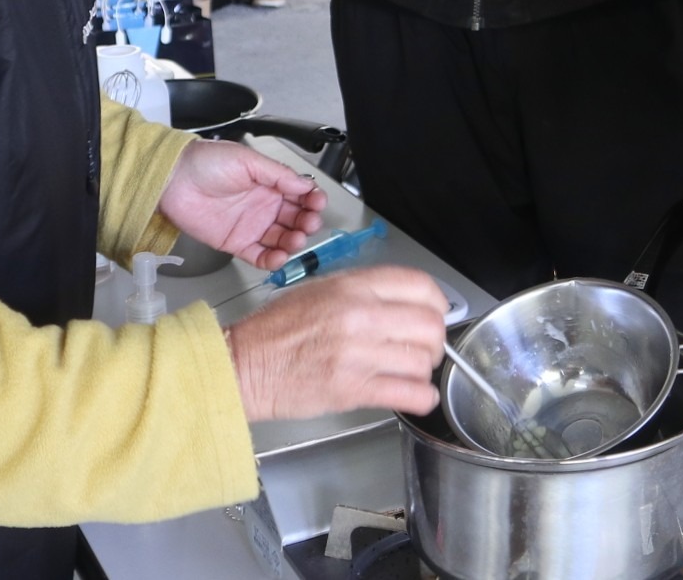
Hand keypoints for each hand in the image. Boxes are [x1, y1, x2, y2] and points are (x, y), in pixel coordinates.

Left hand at [158, 140, 326, 268]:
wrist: (173, 179)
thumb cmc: (205, 162)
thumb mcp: (248, 160)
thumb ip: (278, 175)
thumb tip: (305, 185)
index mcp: (269, 183)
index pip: (301, 195)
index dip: (312, 200)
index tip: (317, 203)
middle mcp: (263, 205)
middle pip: (295, 219)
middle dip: (307, 223)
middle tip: (308, 223)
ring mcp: (251, 226)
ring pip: (282, 240)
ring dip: (293, 242)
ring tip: (295, 241)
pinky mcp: (236, 243)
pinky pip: (259, 256)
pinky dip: (272, 260)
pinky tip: (280, 257)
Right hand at [226, 266, 448, 420]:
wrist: (245, 364)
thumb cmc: (277, 329)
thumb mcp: (321, 289)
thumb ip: (365, 292)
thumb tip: (404, 303)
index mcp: (354, 286)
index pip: (420, 285)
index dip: (436, 302)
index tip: (434, 314)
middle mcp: (361, 315)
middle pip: (430, 324)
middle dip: (433, 339)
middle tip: (422, 348)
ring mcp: (359, 354)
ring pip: (423, 360)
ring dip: (424, 369)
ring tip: (411, 372)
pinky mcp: (354, 390)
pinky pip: (410, 394)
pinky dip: (422, 398)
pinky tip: (416, 395)